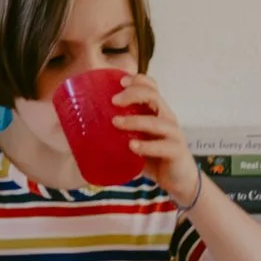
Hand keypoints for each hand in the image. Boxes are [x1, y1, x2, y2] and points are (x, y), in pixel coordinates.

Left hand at [110, 71, 198, 205]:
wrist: (179, 180)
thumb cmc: (154, 158)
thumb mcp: (136, 141)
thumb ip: (119, 135)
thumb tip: (81, 134)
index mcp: (157, 112)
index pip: (152, 87)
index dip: (138, 80)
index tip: (120, 82)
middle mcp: (167, 118)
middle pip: (154, 96)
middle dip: (133, 94)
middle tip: (114, 101)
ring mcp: (174, 134)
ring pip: (158, 121)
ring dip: (135, 120)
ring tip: (116, 123)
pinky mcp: (176, 151)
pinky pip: (162, 146)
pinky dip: (146, 145)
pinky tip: (132, 147)